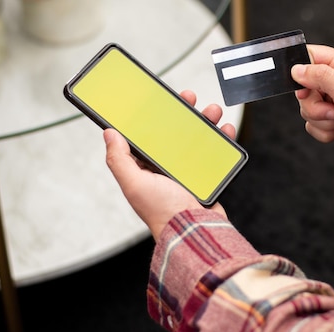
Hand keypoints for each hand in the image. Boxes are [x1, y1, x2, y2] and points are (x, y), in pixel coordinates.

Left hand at [104, 90, 235, 237]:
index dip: (150, 117)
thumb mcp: (133, 183)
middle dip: (182, 113)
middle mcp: (166, 169)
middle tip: (188, 98)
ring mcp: (188, 172)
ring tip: (212, 111)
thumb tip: (108, 133)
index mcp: (146, 169)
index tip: (157, 100)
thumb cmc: (163, 213)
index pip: (146, 137)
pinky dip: (222, 139)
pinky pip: (216, 153)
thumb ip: (119, 159)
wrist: (195, 231)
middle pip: (174, 133)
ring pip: (197, 139)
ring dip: (205, 121)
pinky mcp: (208, 176)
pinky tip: (225, 129)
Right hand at [291, 45, 333, 163]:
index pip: (308, 57)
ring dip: (321, 120)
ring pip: (306, 109)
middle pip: (303, 88)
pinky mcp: (330, 120)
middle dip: (314, 106)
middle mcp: (333, 81)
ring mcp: (331, 101)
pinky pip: (313, 125)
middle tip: (333, 110)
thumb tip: (296, 69)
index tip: (306, 90)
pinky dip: (325, 131)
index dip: (301, 74)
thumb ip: (321, 76)